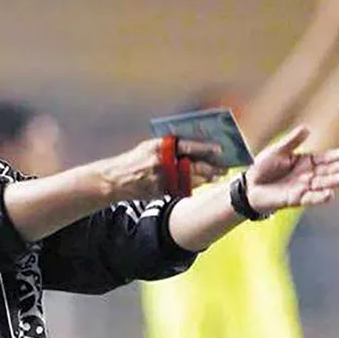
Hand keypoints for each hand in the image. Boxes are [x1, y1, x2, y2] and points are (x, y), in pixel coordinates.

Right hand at [101, 138, 225, 200]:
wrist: (114, 180)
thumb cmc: (132, 161)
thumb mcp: (148, 147)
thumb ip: (167, 147)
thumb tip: (191, 147)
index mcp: (159, 148)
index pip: (187, 146)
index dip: (205, 148)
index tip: (220, 149)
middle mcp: (162, 163)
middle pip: (193, 166)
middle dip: (211, 168)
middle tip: (224, 168)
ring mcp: (162, 179)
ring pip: (190, 180)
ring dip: (205, 179)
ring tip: (215, 176)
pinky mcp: (161, 192)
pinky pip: (181, 189)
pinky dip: (191, 186)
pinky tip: (199, 184)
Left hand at [245, 126, 338, 214]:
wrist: (250, 186)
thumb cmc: (264, 167)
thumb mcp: (277, 151)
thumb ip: (292, 142)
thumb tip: (306, 128)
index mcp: (305, 161)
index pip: (323, 158)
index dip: (333, 156)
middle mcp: (308, 175)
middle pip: (326, 171)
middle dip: (338, 169)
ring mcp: (303, 187)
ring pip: (321, 184)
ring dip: (333, 182)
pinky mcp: (296, 199)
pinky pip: (310, 198)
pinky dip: (320, 197)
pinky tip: (330, 194)